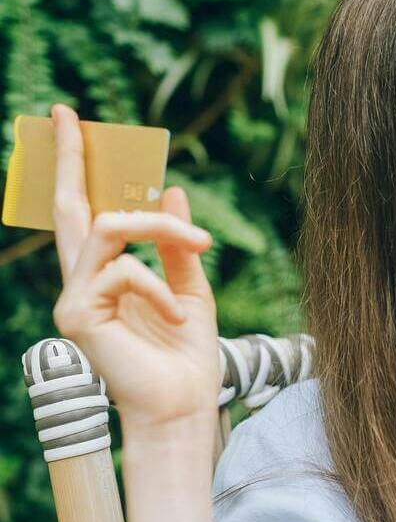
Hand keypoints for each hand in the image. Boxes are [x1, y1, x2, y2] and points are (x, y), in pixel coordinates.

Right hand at [50, 103, 220, 432]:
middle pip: (69, 209)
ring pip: (110, 227)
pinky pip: (124, 271)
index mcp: (108, 277)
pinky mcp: (76, 314)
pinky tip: (177, 317)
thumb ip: (178, 245)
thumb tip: (172, 190)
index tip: (72, 123)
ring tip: (202, 246)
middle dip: (67, 159)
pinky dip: (162, 288)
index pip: (87, 216)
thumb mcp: (191, 289)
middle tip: (67, 114)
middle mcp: (82, 284)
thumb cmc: (186, 356)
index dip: (76, 171)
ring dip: (163, 228)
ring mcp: (74, 298)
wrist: (183, 406)